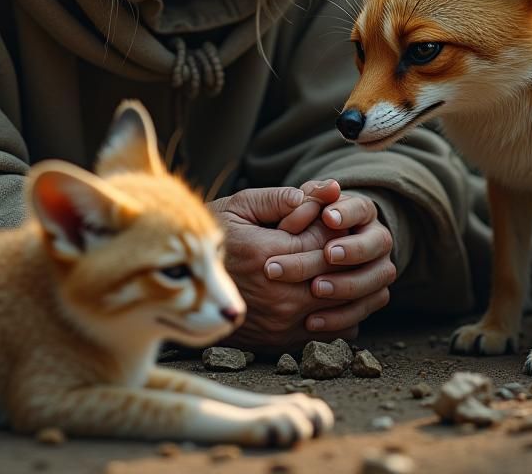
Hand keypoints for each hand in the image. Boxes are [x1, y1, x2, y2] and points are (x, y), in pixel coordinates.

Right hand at [209, 183, 394, 351]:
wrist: (182, 289)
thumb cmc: (212, 239)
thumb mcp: (238, 207)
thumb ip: (280, 198)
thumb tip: (325, 190)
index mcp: (264, 255)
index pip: (324, 240)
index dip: (335, 226)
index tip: (332, 216)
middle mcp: (277, 295)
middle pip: (335, 271)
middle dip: (345, 251)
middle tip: (345, 236)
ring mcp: (282, 322)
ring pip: (340, 302)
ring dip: (348, 281)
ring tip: (341, 261)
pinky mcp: (283, 341)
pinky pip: (332, 329)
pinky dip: (342, 310)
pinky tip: (334, 290)